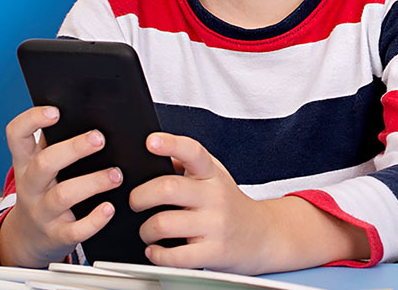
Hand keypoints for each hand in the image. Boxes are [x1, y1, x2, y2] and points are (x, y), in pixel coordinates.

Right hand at [0, 106, 120, 266]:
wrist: (28, 239)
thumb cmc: (46, 191)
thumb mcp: (42, 166)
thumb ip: (59, 141)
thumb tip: (94, 108)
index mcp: (27, 163)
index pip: (17, 136)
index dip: (31, 120)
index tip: (55, 111)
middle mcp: (31, 186)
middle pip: (44, 164)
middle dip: (73, 149)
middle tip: (99, 138)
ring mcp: (42, 212)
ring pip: (63, 195)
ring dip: (93, 182)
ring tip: (116, 175)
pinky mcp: (57, 235)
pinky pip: (75, 230)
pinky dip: (94, 220)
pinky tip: (109, 208)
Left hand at [132, 133, 369, 272]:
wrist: (262, 235)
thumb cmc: (228, 206)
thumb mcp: (214, 179)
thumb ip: (185, 167)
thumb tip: (149, 160)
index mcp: (212, 175)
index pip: (193, 152)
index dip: (171, 144)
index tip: (152, 141)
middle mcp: (215, 196)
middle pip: (167, 189)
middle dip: (139, 198)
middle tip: (136, 203)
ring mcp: (215, 225)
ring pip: (162, 224)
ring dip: (146, 231)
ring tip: (149, 232)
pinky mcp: (213, 252)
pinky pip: (172, 256)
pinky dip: (156, 255)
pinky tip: (158, 250)